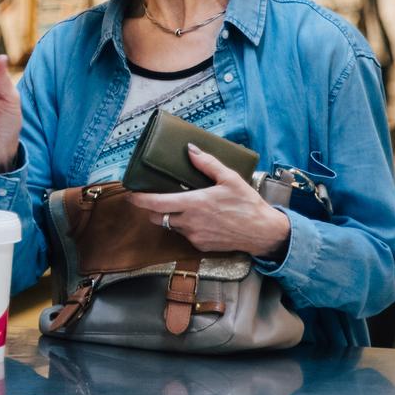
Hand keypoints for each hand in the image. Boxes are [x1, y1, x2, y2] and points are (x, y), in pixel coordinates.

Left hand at [125, 143, 290, 259]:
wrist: (263, 233)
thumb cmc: (247, 204)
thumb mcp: (229, 178)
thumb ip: (207, 163)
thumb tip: (190, 149)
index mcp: (194, 204)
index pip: (157, 203)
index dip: (139, 199)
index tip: (130, 194)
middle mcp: (190, 222)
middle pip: (157, 216)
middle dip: (151, 207)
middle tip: (153, 197)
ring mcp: (194, 235)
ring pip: (170, 225)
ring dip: (169, 216)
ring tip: (179, 204)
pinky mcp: (201, 245)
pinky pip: (184, 234)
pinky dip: (184, 225)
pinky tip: (196, 217)